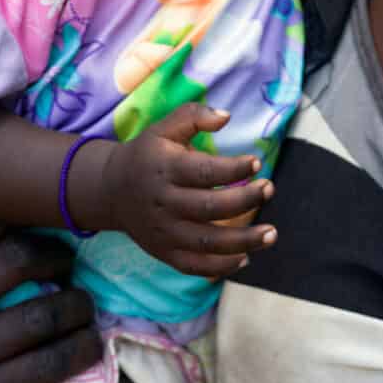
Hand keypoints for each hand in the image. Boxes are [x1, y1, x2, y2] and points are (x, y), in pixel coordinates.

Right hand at [0, 211, 103, 382]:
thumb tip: (12, 169)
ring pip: (41, 313)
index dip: (28, 220)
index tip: (49, 228)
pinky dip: (81, 346)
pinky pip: (49, 362)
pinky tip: (88, 340)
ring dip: (78, 304)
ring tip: (83, 303)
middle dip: (57, 258)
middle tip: (69, 265)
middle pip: (17, 259)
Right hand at [89, 104, 277, 278]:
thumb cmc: (147, 154)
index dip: (233, 169)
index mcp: (165, 169)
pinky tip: (246, 257)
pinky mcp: (164, 252)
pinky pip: (196, 266)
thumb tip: (226, 116)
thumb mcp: (164, 128)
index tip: (257, 164)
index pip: (204, 172)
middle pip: (210, 208)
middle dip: (245, 201)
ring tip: (271, 234)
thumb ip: (194, 116)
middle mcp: (164, 203)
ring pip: (207, 243)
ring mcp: (164, 232)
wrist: (110, 190)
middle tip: (269, 189)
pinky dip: (222, 267)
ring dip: (243, 241)